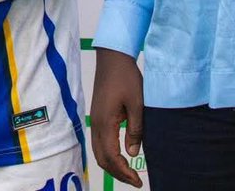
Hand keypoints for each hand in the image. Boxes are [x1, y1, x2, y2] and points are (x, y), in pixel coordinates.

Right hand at [90, 47, 144, 187]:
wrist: (112, 57)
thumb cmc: (126, 78)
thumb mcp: (137, 104)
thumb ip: (135, 130)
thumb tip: (133, 154)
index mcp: (105, 123)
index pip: (111, 157)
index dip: (124, 173)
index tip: (139, 181)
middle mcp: (96, 124)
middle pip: (101, 158)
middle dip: (117, 173)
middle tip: (135, 180)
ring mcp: (95, 119)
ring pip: (98, 151)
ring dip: (112, 165)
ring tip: (130, 171)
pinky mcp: (97, 115)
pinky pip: (99, 142)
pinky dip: (109, 154)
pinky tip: (122, 154)